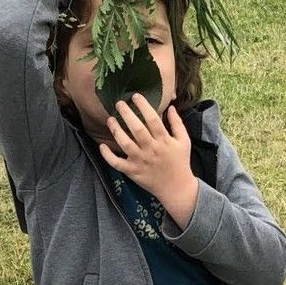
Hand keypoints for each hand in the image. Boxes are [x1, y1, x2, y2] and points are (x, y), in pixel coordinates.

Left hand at [99, 94, 199, 227]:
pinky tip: (102, 146)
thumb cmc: (180, 162)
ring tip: (110, 120)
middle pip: (137, 129)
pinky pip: (117, 164)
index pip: (153, 119)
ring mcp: (140, 161)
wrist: (176, 188)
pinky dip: (107, 156)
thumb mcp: (184, 141)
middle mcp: (151, 149)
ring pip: (125, 144)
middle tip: (119, 103)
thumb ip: (177, 123)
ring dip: (116, 131)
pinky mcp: (132, 172)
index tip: (135, 96)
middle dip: (127, 114)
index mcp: (164, 140)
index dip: (143, 106)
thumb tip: (170, 107)